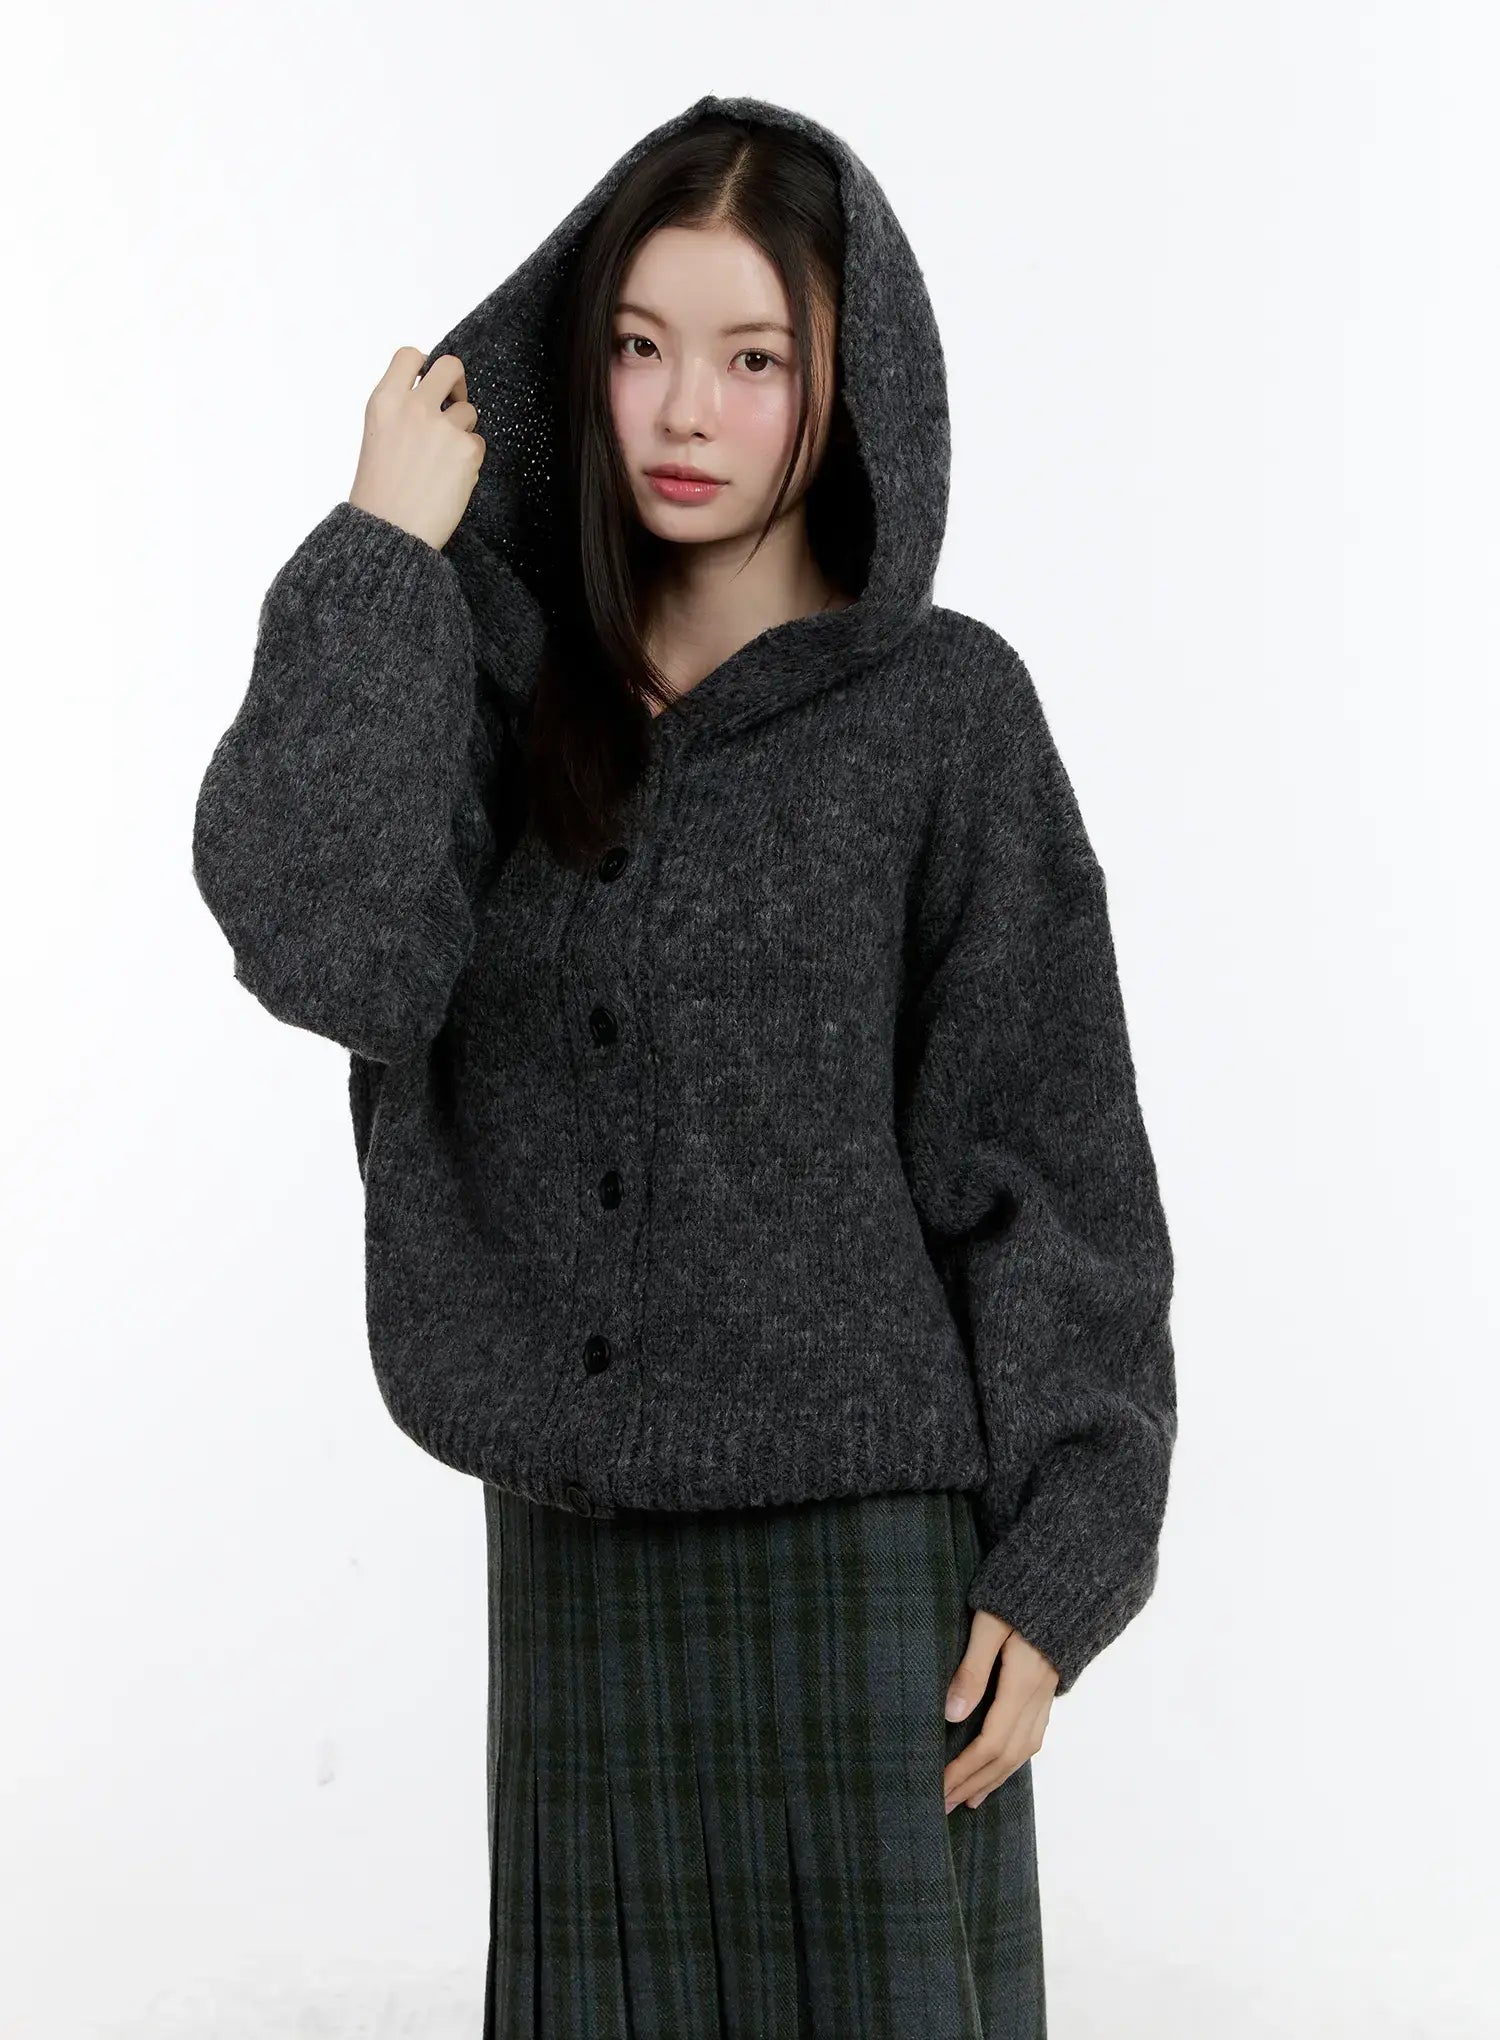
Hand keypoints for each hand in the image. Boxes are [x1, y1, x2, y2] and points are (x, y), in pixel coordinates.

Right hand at [348, 346, 485, 552]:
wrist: (391, 531)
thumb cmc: (380, 493)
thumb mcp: (377, 437)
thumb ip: (401, 412)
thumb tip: (432, 396)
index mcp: (385, 401)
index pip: (410, 356)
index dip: (424, 366)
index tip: (427, 381)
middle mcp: (414, 407)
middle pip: (451, 366)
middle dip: (456, 383)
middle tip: (453, 402)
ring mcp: (443, 427)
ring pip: (469, 411)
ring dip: (462, 430)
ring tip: (442, 460)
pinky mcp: (467, 450)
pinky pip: (478, 443)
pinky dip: (469, 459)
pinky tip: (450, 478)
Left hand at [942, 1609, 1058, 1813]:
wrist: (1070, 1576)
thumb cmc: (1021, 1594)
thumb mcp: (990, 1623)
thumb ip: (972, 1668)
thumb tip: (951, 1715)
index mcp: (1023, 1684)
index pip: (991, 1743)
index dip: (965, 1769)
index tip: (939, 1785)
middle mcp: (1039, 1697)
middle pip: (1007, 1755)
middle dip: (975, 1783)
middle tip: (945, 1805)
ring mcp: (1047, 1695)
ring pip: (1024, 1750)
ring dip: (995, 1778)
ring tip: (971, 1799)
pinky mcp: (1049, 1689)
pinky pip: (1033, 1737)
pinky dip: (1014, 1759)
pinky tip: (1001, 1765)